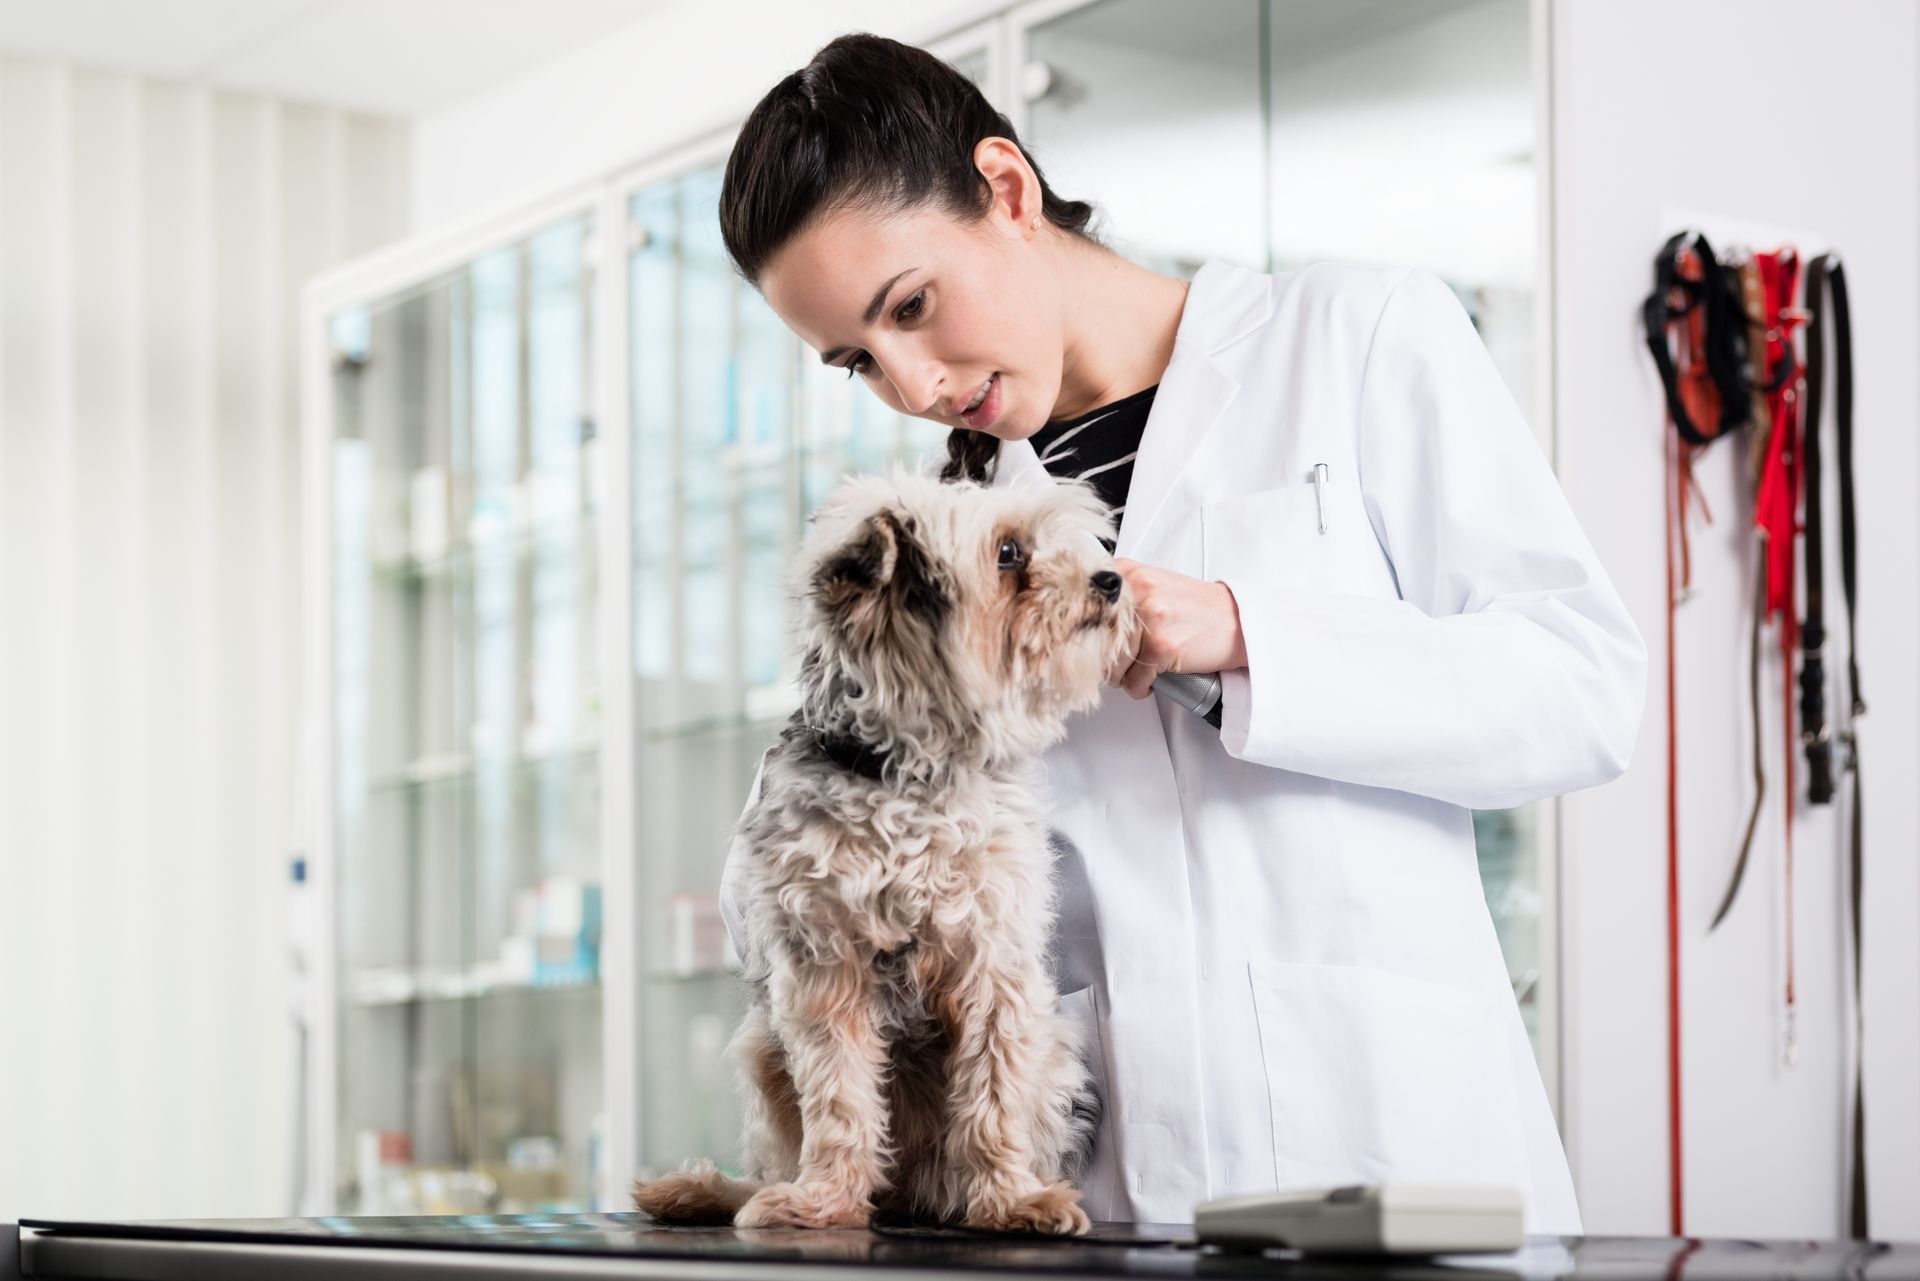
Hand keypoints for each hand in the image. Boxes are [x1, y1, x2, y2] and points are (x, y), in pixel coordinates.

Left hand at [1105, 559, 1247, 699]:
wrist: (1238, 621)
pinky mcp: (1162, 646)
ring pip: (1113, 663)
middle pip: (1099, 639)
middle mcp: (1139, 592)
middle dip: (1106, 659)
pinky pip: (1134, 680)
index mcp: (1131, 573)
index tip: (1094, 643)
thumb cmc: (1199, 608)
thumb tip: (1091, 624)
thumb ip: (1125, 595)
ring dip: (1121, 678)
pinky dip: (1138, 688)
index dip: (1091, 632)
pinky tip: (1148, 683)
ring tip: (1135, 675)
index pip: (1088, 607)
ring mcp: (1150, 619)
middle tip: (1117, 666)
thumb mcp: (1157, 586)